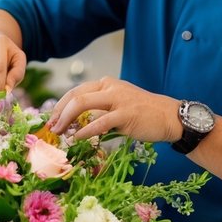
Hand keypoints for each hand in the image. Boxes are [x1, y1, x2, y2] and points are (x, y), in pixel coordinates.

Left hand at [48, 77, 179, 142]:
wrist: (169, 116)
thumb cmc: (142, 113)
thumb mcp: (118, 104)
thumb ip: (99, 109)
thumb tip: (75, 124)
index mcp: (106, 83)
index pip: (75, 91)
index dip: (60, 106)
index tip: (52, 120)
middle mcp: (110, 87)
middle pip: (75, 96)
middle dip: (59, 113)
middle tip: (52, 128)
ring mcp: (118, 99)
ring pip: (83, 104)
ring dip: (67, 120)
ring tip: (60, 134)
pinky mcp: (126, 114)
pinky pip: (99, 122)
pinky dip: (85, 131)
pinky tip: (76, 138)